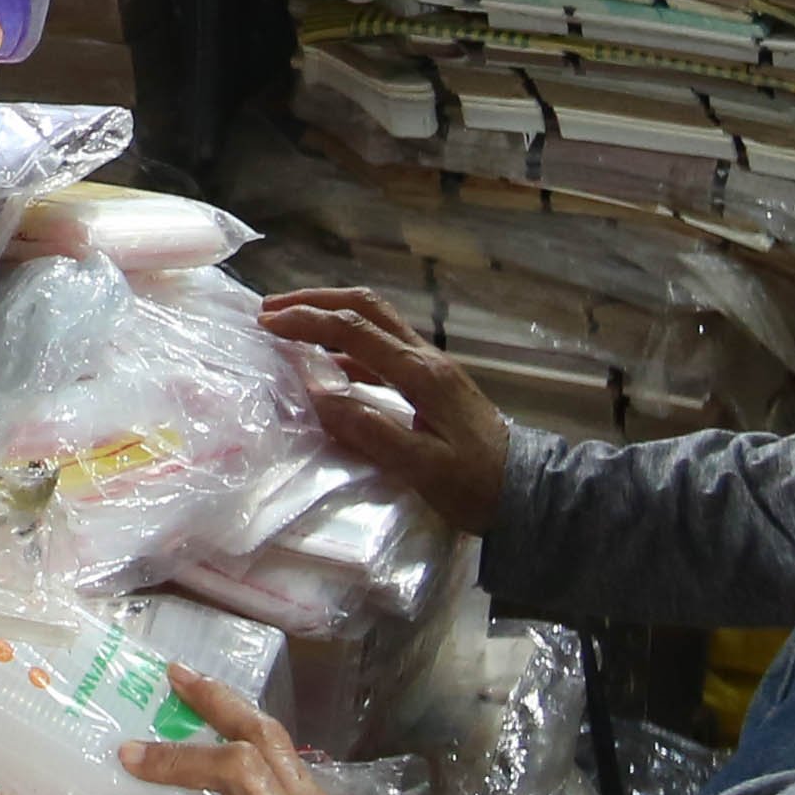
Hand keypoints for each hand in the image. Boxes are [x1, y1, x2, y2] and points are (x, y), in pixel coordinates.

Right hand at [260, 287, 509, 535]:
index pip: (354, 330)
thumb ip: (369, 430)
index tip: (267, 324)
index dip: (307, 322)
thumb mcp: (422, 467)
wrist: (527, 493)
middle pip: (366, 308)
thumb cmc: (476, 486)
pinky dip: (347, 345)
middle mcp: (426, 359)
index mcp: (421, 374)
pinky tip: (327, 366)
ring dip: (331, 316)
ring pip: (375, 321)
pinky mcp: (432, 382)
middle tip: (271, 311)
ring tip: (291, 327)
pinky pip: (382, 347)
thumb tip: (316, 393)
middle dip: (316, 302)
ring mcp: (431, 367)